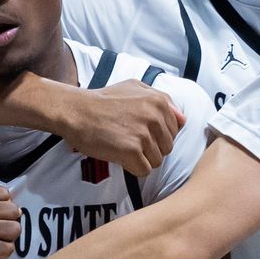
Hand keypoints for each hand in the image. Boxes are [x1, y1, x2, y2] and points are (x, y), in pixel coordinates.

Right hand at [55, 81, 184, 176]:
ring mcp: (144, 135)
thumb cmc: (103, 101)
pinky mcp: (132, 151)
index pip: (174, 131)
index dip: (156, 135)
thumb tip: (183, 119)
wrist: (76, 111)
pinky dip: (132, 168)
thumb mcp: (134, 87)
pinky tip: (120, 156)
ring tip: (123, 147)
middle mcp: (155, 117)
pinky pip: (144, 170)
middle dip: (150, 148)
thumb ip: (162, 99)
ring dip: (141, 159)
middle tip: (129, 140)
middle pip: (167, 148)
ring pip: (156, 161)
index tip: (138, 131)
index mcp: (159, 102)